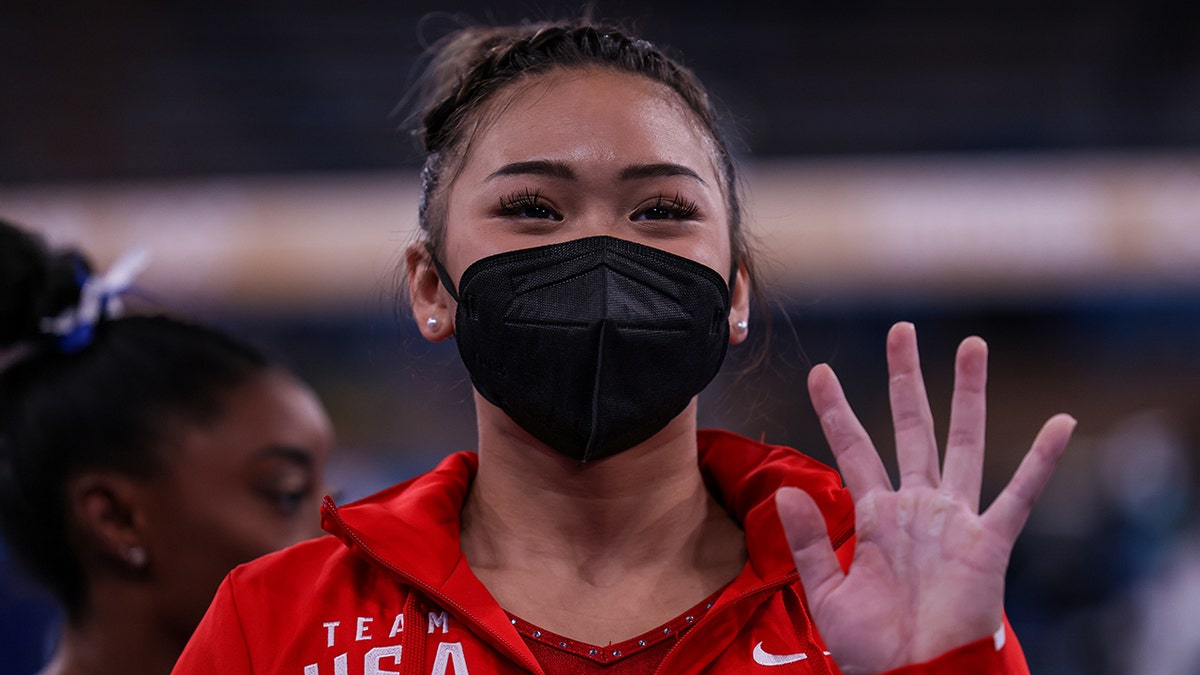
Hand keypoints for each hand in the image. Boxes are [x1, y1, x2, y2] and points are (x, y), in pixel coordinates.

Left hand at [775, 322, 1074, 673]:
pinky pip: (1019, 495)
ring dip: (968, 394)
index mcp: (875, 515)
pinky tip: (1060, 423)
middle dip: (905, 379)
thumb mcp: (826, 592)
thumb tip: (787, 492)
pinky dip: (1041, 461)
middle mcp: (916, 505)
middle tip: (900, 331)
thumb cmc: (872, 646)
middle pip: (911, 426)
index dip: (836, 410)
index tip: (820, 371)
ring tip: (972, 345)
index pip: (852, 448)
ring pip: (964, 442)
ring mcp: (953, 518)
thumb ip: (809, 540)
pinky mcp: (988, 542)